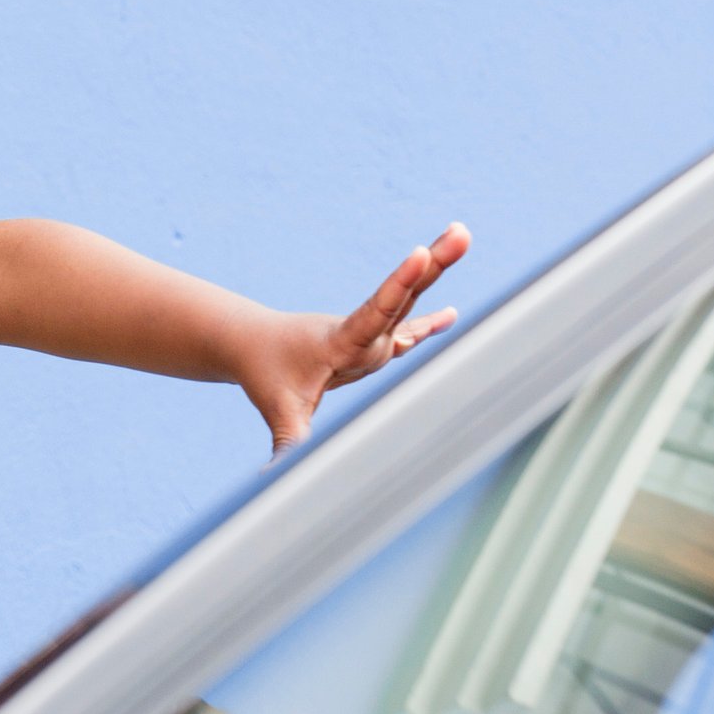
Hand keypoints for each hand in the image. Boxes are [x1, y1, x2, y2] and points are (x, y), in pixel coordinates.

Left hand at [230, 222, 469, 448]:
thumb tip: (275, 481)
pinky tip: (452, 315)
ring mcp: (369, 335)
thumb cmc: (264, 374)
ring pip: (408, 299)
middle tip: (460, 232)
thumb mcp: (279, 410)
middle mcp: (362, 332)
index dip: (401, 285)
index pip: (377, 311)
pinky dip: (429, 321)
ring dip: (436, 268)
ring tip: (461, 233)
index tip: (420, 252)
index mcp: (343, 340)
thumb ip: (287, 443)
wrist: (251, 345)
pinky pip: (406, 326)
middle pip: (403, 294)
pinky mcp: (370, 343)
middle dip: (433, 264)